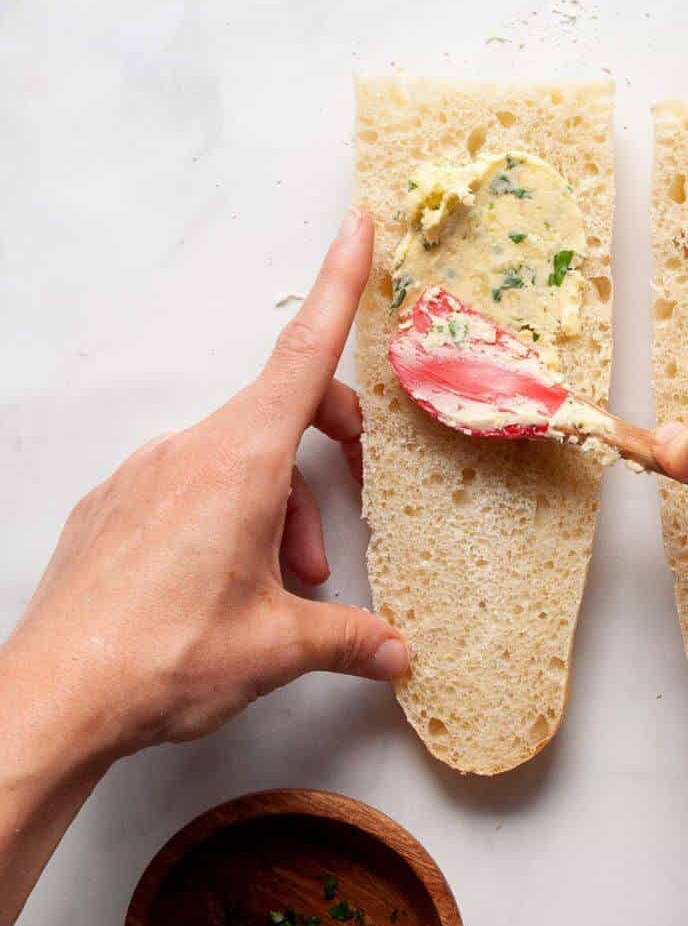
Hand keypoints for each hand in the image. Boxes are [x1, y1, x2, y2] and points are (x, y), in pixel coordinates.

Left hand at [5, 208, 406, 762]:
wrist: (55, 698)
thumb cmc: (163, 658)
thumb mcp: (275, 647)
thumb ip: (347, 637)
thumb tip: (394, 651)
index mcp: (240, 462)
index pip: (304, 353)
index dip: (339, 286)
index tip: (357, 227)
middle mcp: (189, 451)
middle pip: (279, 415)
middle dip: (323, 453)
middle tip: (344, 516)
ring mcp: (144, 473)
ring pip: (234, 460)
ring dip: (275, 507)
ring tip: (283, 586)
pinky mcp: (113, 504)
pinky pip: (186, 486)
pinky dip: (223, 519)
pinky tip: (220, 588)